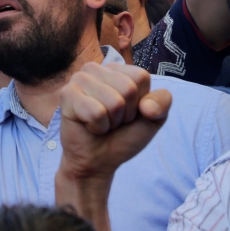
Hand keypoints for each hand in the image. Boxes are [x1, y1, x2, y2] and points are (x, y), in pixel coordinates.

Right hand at [58, 63, 171, 180]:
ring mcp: (79, 79)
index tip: (127, 113)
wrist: (98, 161)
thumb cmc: (122, 136)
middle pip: (128, 89)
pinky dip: (98, 126)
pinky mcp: (67, 95)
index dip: (139, 102)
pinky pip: (96, 112)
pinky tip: (90, 126)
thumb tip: (147, 106)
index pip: (141, 77)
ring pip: (113, 101)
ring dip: (111, 121)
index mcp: (117, 69)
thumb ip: (163, 103)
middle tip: (113, 121)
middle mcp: (96, 69)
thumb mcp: (153, 119)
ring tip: (101, 123)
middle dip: (125, 114)